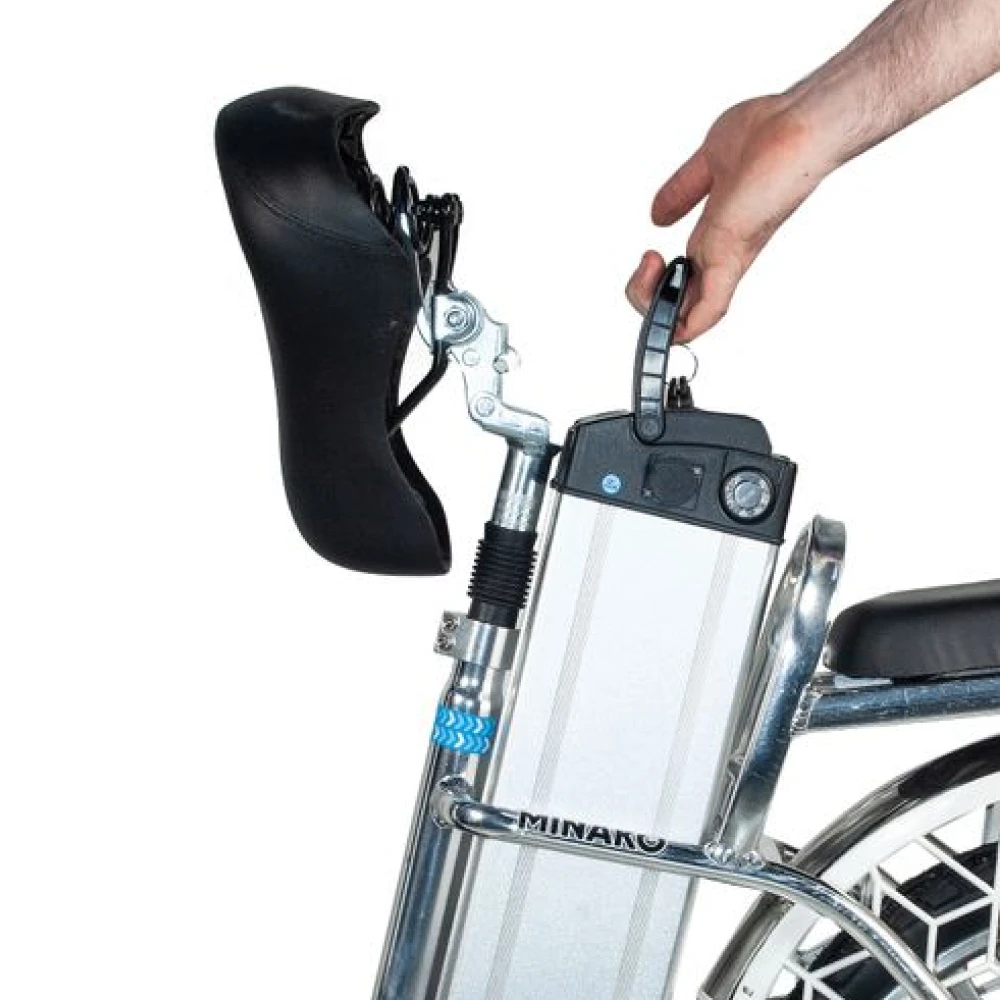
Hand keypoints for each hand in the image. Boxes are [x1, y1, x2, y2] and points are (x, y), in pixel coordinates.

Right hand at [626, 95, 831, 340]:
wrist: (800, 124)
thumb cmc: (771, 134)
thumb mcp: (708, 163)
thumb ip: (682, 190)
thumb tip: (657, 213)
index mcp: (719, 238)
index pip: (686, 285)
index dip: (655, 284)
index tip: (649, 251)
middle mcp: (724, 256)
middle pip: (682, 310)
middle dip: (646, 298)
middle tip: (648, 258)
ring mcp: (729, 260)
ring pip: (688, 320)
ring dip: (652, 307)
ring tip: (649, 263)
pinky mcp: (731, 258)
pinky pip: (705, 314)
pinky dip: (679, 327)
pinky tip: (662, 314)